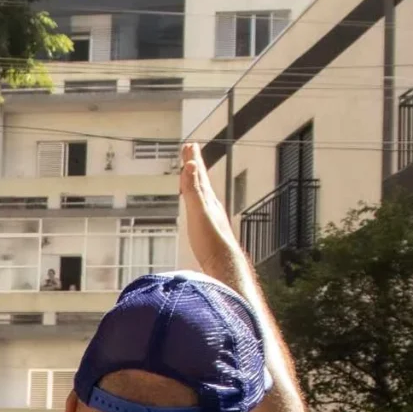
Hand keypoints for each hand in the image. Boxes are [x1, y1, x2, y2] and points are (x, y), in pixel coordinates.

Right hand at [177, 142, 238, 275]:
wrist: (223, 266)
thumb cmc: (211, 242)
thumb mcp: (199, 213)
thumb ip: (194, 190)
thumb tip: (191, 165)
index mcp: (208, 200)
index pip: (199, 174)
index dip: (193, 160)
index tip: (190, 145)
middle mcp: (211, 206)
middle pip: (201, 181)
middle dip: (195, 165)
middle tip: (190, 151)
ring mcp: (210, 217)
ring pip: (202, 193)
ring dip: (196, 180)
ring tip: (192, 173)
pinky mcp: (208, 229)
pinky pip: (200, 207)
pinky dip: (196, 199)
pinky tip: (196, 204)